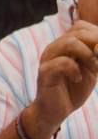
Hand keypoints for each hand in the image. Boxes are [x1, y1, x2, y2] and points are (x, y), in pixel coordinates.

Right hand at [26, 20, 97, 138]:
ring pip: (70, 43)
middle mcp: (55, 47)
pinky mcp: (45, 72)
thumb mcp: (91, 69)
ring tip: (94, 69)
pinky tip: (78, 79)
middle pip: (78, 32)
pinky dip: (75, 70)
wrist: (55, 111)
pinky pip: (62, 63)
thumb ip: (96, 55)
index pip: (81, 27)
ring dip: (89, 55)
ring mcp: (48, 58)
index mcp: (64, 45)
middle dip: (97, 44)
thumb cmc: (73, 89)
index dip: (96, 35)